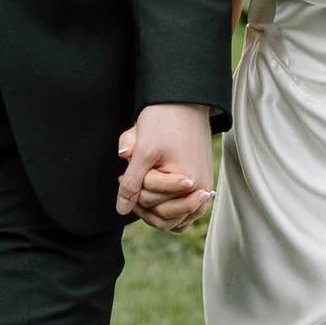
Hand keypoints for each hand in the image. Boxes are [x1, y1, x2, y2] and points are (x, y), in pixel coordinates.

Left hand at [115, 102, 213, 232]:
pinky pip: (182, 217)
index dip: (135, 184)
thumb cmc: (164, 122)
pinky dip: (166, 212)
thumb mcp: (143, 151)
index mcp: (189, 182)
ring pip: (172, 221)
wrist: (183, 103)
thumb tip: (122, 210)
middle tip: (134, 173)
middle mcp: (201, 191)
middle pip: (162, 216)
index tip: (132, 163)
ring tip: (142, 184)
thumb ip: (132, 183)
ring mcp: (203, 192)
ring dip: (152, 207)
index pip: (151, 201)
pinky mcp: (201, 190)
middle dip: (143, 197)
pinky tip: (153, 196)